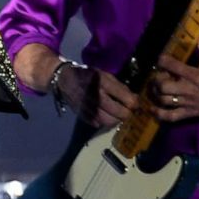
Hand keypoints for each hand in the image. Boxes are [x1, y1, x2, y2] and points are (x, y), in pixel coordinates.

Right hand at [16, 46, 137, 128]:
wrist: (63, 79)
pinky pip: (97, 124)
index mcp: (103, 83)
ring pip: (109, 122)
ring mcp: (89, 107)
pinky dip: (103, 122)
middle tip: (129, 112)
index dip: (135, 104)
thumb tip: (134, 99)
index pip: (126, 99)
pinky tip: (105, 115)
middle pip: (120, 113)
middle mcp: (96, 96)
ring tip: (117, 115)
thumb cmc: (87, 75)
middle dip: (127, 114)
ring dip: (116, 120)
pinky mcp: (82, 114)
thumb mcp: (104, 74)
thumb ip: (120, 86)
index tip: (136, 104)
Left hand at [149, 31, 198, 122]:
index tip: (160, 58)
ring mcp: (188, 102)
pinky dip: (159, 114)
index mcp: (194, 74)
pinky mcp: (189, 113)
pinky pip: (170, 117)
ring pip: (164, 100)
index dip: (162, 60)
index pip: (171, 65)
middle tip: (158, 76)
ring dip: (156, 94)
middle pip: (163, 86)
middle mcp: (188, 89)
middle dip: (156, 80)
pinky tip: (153, 108)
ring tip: (156, 88)